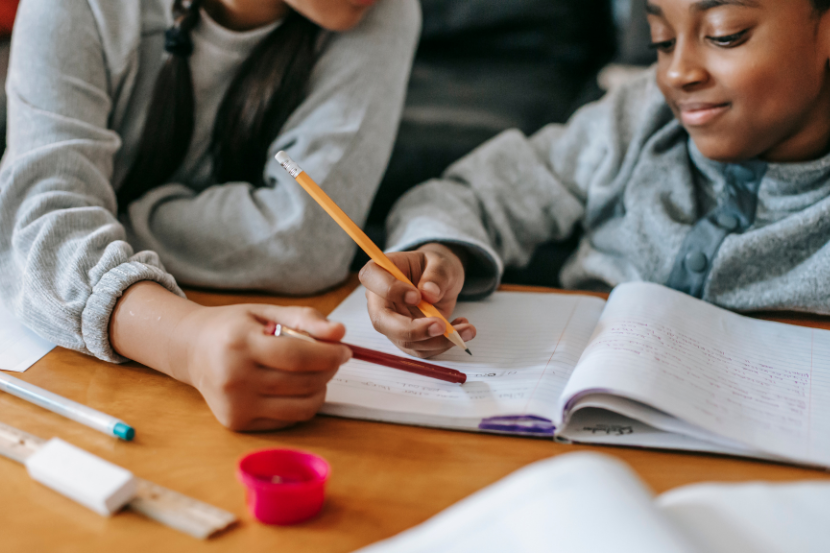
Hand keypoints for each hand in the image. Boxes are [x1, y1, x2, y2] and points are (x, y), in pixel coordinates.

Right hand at [171, 304, 351, 430]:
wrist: (193, 350)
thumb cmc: (234, 328)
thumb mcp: (266, 311)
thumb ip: (304, 318)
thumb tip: (339, 333)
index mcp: (239, 344)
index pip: (297, 356)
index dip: (328, 355)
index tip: (344, 350)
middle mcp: (233, 378)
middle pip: (302, 382)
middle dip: (328, 370)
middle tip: (333, 358)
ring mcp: (234, 405)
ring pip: (300, 406)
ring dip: (320, 389)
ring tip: (317, 373)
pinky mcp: (237, 422)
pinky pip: (288, 419)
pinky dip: (302, 404)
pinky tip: (297, 387)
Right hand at [358, 243, 475, 357]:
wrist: (441, 280)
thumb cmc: (434, 267)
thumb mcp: (441, 262)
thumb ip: (436, 274)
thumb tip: (429, 293)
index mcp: (380, 272)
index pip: (372, 279)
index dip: (390, 290)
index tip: (417, 296)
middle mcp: (380, 300)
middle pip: (382, 321)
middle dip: (412, 330)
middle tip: (441, 326)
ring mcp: (391, 323)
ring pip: (405, 341)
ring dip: (438, 341)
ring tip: (466, 329)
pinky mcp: (407, 339)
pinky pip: (421, 350)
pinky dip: (444, 344)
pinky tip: (460, 330)